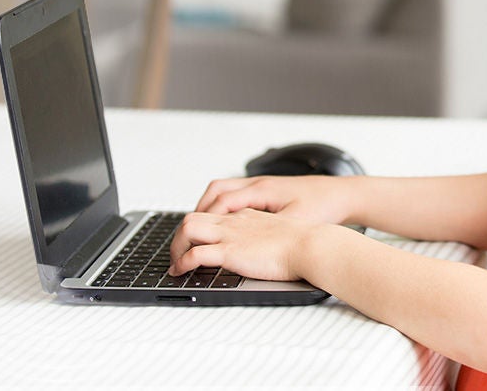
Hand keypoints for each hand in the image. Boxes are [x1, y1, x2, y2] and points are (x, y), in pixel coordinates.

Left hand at [167, 208, 326, 281]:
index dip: (200, 228)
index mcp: (246, 216)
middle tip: (178, 253)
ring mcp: (230, 235)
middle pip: (193, 216)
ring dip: (176, 246)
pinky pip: (195, 254)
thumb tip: (263, 249)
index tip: (195, 241)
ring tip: (175, 263)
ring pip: (187, 228)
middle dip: (179, 236)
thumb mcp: (280, 233)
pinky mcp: (230, 251)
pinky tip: (180, 272)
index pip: (213, 214)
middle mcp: (234, 222)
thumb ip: (266, 236)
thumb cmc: (304, 242)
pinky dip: (182, 263)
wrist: (311, 244)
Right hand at [194, 175, 355, 224]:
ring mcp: (261, 186)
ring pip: (223, 191)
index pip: (222, 201)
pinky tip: (224, 224)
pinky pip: (235, 195)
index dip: (204, 220)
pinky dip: (223, 208)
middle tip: (188, 234)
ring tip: (200, 229)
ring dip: (208, 208)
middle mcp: (258, 184)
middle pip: (215, 191)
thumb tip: (246, 245)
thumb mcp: (296, 222)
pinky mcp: (267, 192)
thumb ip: (270, 231)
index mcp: (262, 190)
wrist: (343, 195)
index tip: (193, 238)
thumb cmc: (324, 206)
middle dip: (198, 212)